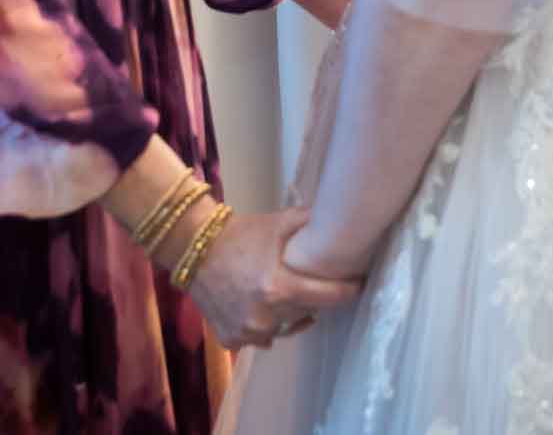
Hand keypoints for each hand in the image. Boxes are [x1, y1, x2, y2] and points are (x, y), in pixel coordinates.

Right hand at [185, 207, 360, 348]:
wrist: (194, 249)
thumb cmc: (240, 235)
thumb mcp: (278, 223)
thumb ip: (308, 221)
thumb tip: (339, 213)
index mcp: (280, 288)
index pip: (330, 298)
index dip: (348, 291)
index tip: (358, 285)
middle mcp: (265, 317)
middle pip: (306, 315)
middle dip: (313, 301)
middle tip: (313, 287)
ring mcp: (247, 332)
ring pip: (282, 331)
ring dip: (286, 317)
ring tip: (285, 298)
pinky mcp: (231, 339)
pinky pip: (258, 338)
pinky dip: (261, 327)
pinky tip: (260, 309)